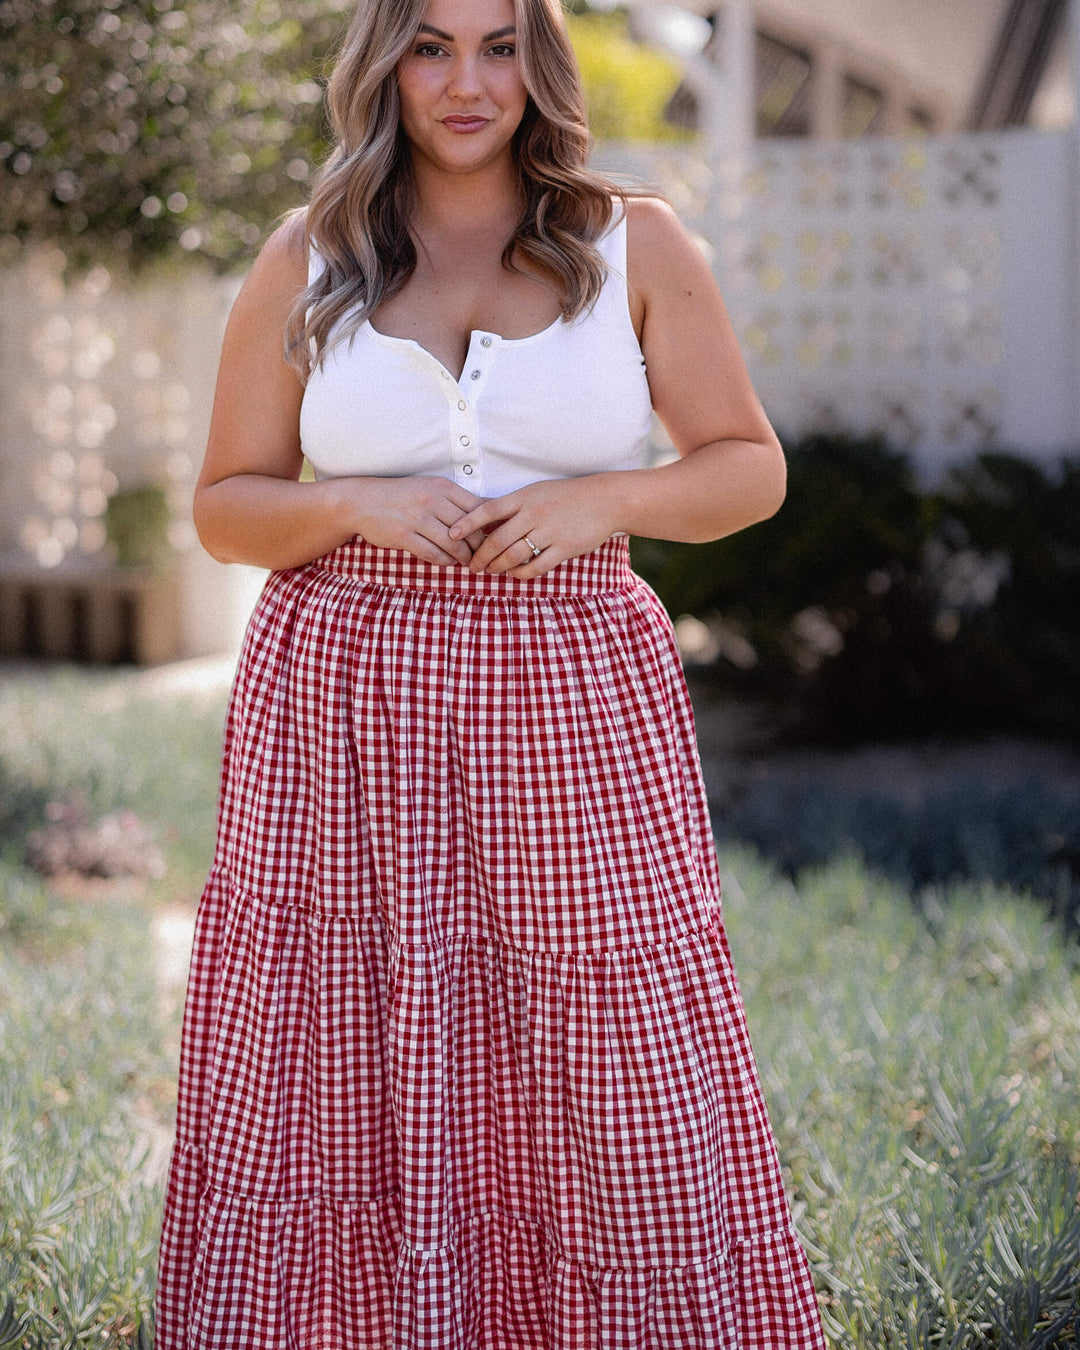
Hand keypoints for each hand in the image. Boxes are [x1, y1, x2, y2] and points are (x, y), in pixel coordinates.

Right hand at [346, 476, 485, 565]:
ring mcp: (417, 518)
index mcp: (442, 487)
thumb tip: (490, 509)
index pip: (478, 508)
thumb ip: (457, 500)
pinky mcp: (404, 536)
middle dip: (480, 546)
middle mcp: (431, 500)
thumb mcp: (431, 489)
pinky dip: (445, 561)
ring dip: (464, 557)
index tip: (492, 537)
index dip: (489, 526)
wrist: (363, 501)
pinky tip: (449, 562)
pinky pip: (433, 554)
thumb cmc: (403, 496)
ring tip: (467, 561)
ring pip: (453, 544)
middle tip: (483, 555)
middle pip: (469, 529)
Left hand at [448, 476, 624, 576]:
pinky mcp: (563, 548)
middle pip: (496, 540)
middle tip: (471, 566)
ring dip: (497, 567)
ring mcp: (549, 532)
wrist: (604, 501)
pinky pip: (535, 567)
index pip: (487, 510)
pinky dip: (520, 574)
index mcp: (524, 497)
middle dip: (480, 557)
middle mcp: (534, 514)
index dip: (467, 523)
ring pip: (513, 556)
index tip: (451, 535)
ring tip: (490, 571)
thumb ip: (513, 506)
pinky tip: (514, 574)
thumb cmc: (566, 496)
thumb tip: (484, 520)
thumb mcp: (537, 492)